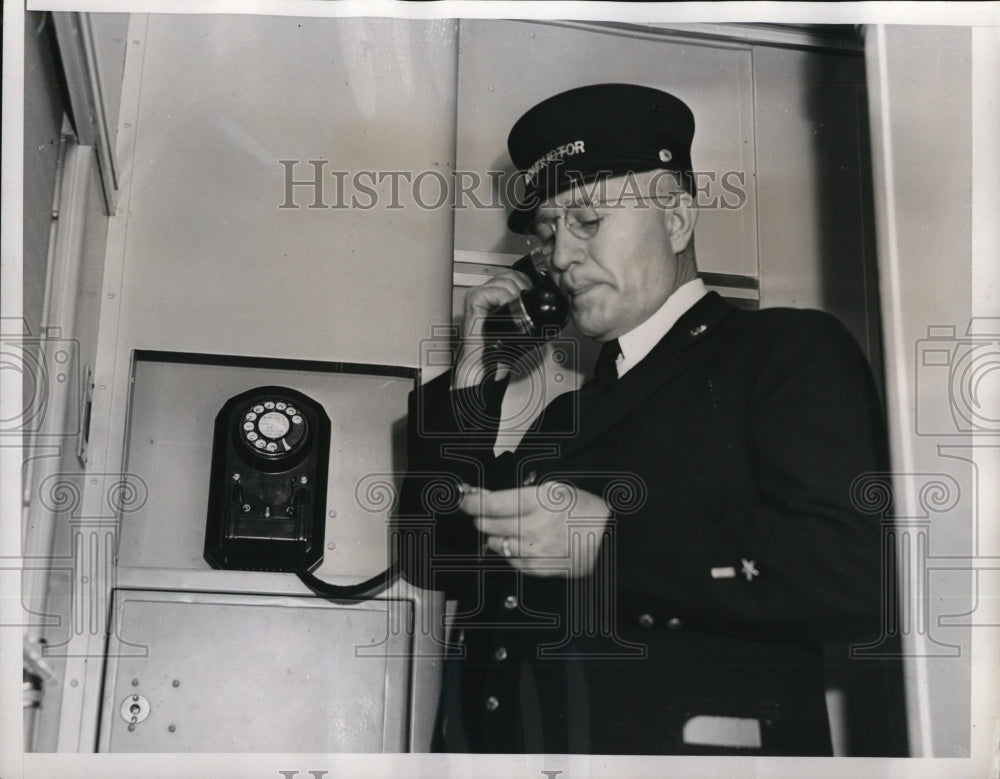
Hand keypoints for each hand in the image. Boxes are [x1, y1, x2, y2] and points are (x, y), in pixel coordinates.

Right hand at [453, 269, 531, 388]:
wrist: (487, 365)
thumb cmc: (501, 351)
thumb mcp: (521, 326)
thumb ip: (529, 312)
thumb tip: (549, 305)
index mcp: (493, 295)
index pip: (513, 275)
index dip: (526, 283)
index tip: (533, 297)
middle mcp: (484, 292)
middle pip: (509, 275)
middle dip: (523, 287)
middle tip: (527, 305)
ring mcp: (477, 295)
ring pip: (504, 280)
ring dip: (516, 294)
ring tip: (517, 311)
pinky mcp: (473, 301)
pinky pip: (494, 291)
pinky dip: (505, 298)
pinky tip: (507, 311)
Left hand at [460, 482, 610, 576]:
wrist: (611, 542)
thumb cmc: (587, 512)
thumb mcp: (557, 490)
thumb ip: (524, 494)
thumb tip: (491, 498)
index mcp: (541, 501)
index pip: (493, 504)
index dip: (473, 502)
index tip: (464, 500)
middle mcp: (535, 527)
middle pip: (489, 524)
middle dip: (480, 517)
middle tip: (480, 512)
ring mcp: (535, 551)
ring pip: (495, 543)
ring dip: (493, 534)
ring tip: (503, 527)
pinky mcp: (538, 569)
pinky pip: (509, 560)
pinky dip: (508, 550)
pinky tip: (518, 543)